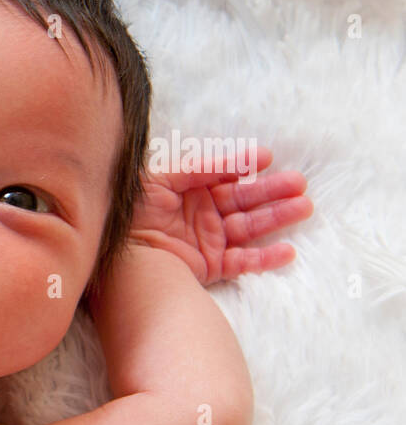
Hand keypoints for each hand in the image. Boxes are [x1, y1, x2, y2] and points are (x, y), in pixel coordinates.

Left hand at [127, 145, 313, 285]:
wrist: (120, 259)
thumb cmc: (130, 215)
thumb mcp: (157, 181)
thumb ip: (194, 169)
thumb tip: (233, 161)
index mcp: (188, 191)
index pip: (222, 176)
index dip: (243, 165)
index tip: (266, 157)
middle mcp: (201, 214)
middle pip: (243, 200)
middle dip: (271, 191)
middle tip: (299, 184)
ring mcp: (208, 241)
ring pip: (249, 227)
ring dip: (277, 217)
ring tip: (303, 207)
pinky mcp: (210, 267)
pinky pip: (242, 262)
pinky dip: (265, 258)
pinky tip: (287, 251)